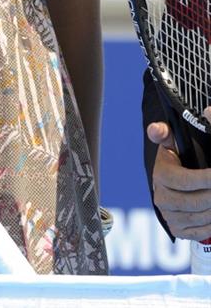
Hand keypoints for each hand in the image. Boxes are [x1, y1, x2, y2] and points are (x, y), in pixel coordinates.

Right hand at [147, 107, 210, 240]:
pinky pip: (200, 232)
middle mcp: (161, 199)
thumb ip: (163, 133)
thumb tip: (156, 129)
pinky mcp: (178, 230)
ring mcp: (169, 217)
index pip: (185, 181)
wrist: (170, 184)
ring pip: (199, 217)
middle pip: (194, 202)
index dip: (205, 179)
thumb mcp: (169, 144)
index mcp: (161, 176)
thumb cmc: (175, 160)